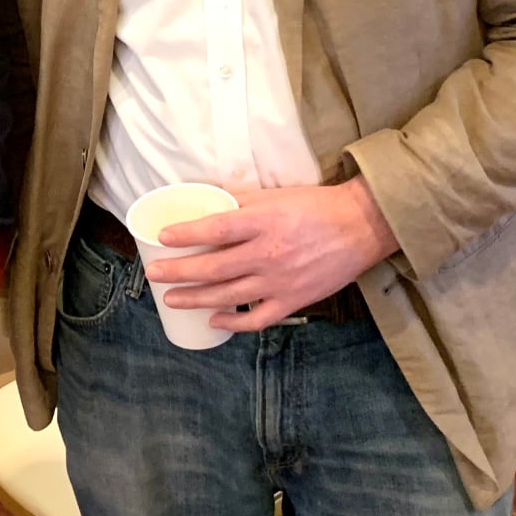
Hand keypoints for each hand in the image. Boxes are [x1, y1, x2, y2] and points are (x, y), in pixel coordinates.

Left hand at [145, 176, 397, 332]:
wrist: (360, 227)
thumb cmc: (317, 206)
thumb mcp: (277, 194)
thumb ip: (242, 199)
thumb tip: (209, 199)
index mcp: (264, 222)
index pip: (216, 229)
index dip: (187, 234)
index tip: (163, 237)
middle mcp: (269, 254)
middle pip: (214, 268)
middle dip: (179, 272)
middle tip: (154, 273)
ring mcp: (280, 282)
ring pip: (228, 296)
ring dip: (195, 299)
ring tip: (172, 299)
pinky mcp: (293, 301)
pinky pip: (257, 319)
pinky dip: (233, 322)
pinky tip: (214, 320)